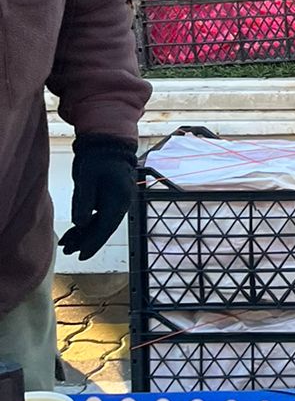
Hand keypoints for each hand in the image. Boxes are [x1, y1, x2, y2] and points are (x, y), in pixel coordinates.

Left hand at [59, 136, 136, 259]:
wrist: (107, 144)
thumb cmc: (97, 159)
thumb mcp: (86, 179)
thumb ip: (84, 202)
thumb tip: (81, 225)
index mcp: (118, 200)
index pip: (104, 228)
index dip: (92, 243)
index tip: (80, 256)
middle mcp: (121, 204)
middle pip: (102, 229)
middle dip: (85, 241)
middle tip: (67, 251)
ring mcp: (117, 202)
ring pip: (100, 224)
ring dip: (84, 234)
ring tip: (67, 243)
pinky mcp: (110, 199)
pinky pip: (99, 216)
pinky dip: (87, 224)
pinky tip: (75, 230)